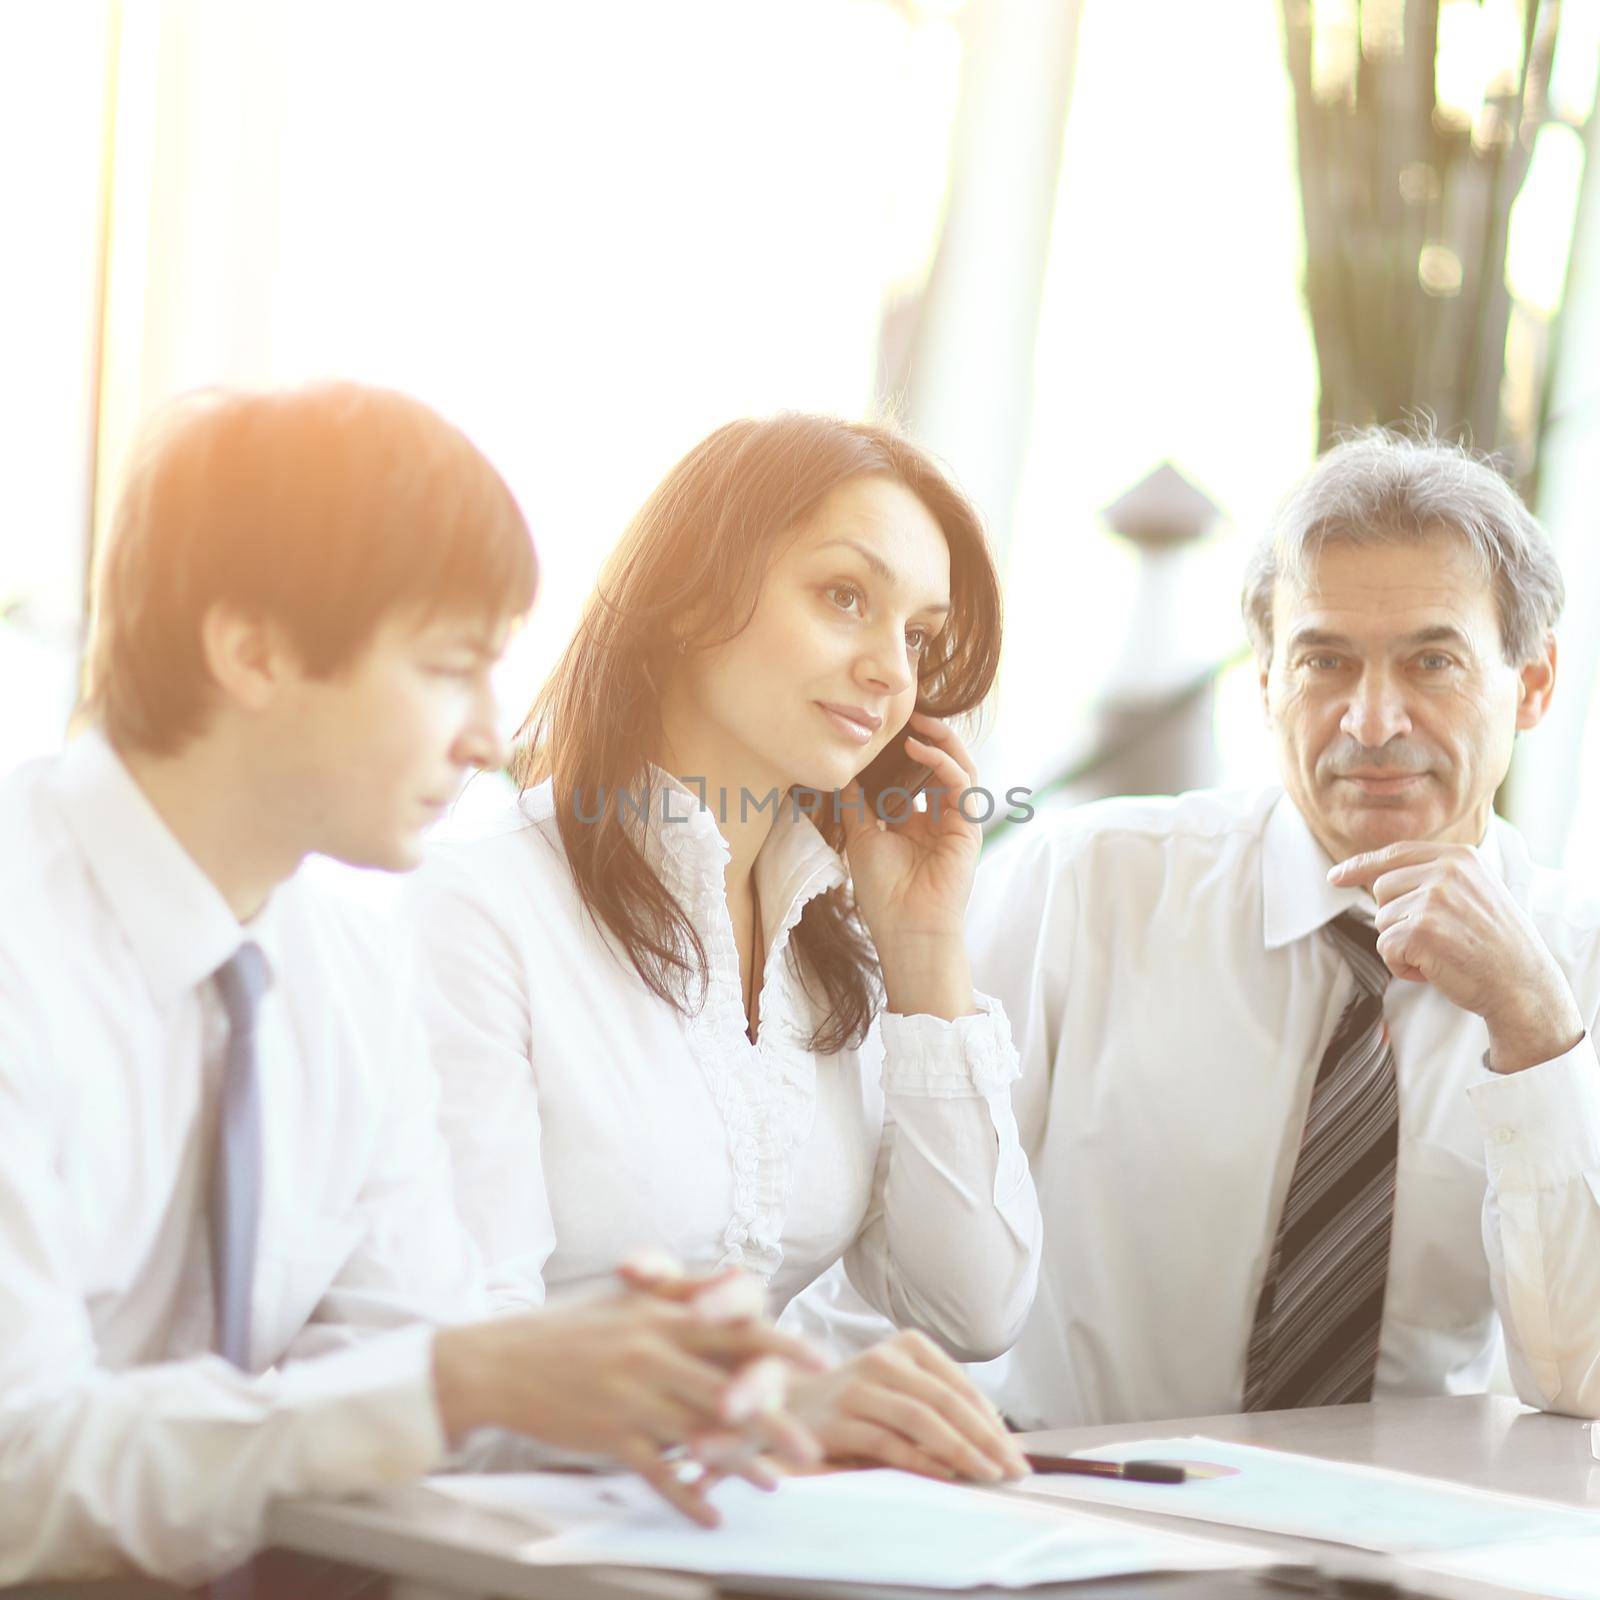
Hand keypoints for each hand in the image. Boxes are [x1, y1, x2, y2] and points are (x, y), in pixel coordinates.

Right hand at [432, 1289, 825, 1524]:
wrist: (502, 1361)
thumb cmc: (571, 1327)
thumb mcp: (629, 1298)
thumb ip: (685, 1289)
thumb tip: (739, 1276)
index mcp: (664, 1315)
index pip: (736, 1328)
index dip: (781, 1345)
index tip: (820, 1360)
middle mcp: (654, 1353)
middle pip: (729, 1388)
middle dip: (775, 1418)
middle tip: (812, 1446)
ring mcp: (632, 1397)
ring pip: (700, 1434)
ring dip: (741, 1465)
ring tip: (775, 1484)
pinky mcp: (608, 1434)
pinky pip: (657, 1472)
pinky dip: (687, 1496)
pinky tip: (712, 1515)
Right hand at [788, 1330, 1028, 1482]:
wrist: (790, 1405)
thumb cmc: (859, 1402)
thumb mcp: (901, 1390)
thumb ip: (941, 1407)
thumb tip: (1000, 1442)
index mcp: (906, 1346)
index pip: (960, 1386)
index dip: (993, 1421)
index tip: (1018, 1454)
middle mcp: (882, 1358)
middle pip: (945, 1400)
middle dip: (986, 1438)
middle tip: (1013, 1470)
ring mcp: (857, 1387)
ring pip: (919, 1418)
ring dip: (960, 1450)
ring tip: (987, 1475)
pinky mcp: (836, 1419)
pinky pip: (886, 1441)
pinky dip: (919, 1459)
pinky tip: (944, 1475)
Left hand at [843, 713, 980, 1019]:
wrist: (905, 927)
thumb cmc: (883, 891)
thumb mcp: (861, 837)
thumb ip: (857, 804)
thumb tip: (841, 773)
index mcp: (917, 821)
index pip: (918, 773)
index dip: (907, 748)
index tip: (886, 726)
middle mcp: (941, 817)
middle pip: (943, 764)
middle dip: (929, 736)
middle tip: (906, 713)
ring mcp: (958, 821)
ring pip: (959, 766)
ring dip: (941, 740)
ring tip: (917, 721)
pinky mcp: (969, 827)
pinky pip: (962, 783)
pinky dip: (943, 762)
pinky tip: (920, 748)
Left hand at [1328, 841, 1584, 1072]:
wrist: (1524, 985)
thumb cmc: (1496, 945)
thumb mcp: (1474, 893)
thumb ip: (1435, 878)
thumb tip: (1379, 877)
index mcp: (1460, 857)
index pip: (1396, 853)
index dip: (1361, 865)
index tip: (1335, 877)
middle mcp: (1446, 871)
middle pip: (1382, 889)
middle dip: (1397, 918)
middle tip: (1438, 938)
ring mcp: (1434, 899)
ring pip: (1382, 920)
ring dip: (1403, 945)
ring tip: (1443, 954)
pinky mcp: (1421, 930)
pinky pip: (1385, 947)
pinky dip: (1403, 966)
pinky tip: (1435, 970)